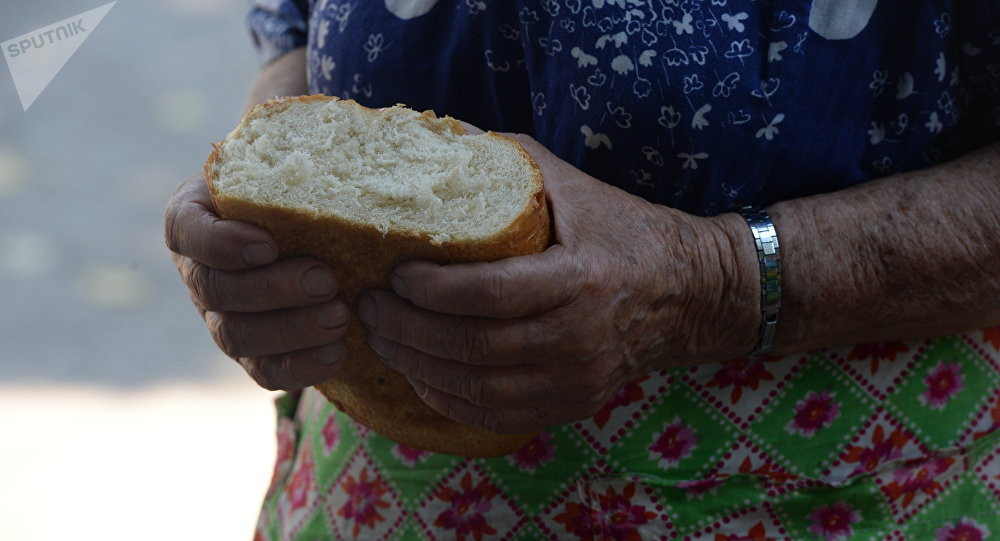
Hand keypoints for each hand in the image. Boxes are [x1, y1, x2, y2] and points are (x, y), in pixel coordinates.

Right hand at [164, 173, 351, 389]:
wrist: (303, 216)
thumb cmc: (295, 180)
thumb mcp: (289, 158)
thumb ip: (302, 156)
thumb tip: (358, 133)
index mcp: (194, 216)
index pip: (187, 230)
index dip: (222, 243)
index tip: (268, 242)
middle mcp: (199, 269)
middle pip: (215, 290)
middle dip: (272, 289)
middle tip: (327, 280)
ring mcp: (220, 314)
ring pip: (236, 336)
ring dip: (291, 330)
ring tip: (340, 317)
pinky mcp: (251, 350)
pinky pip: (263, 370)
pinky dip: (300, 366)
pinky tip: (339, 353)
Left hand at [359, 135, 758, 433]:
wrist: (688, 293)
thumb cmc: (623, 230)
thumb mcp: (574, 185)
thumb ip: (510, 161)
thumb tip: (442, 139)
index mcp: (582, 280)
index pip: (489, 294)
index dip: (430, 289)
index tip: (393, 274)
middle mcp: (580, 340)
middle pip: (472, 346)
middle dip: (406, 328)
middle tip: (367, 307)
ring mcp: (577, 381)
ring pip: (476, 386)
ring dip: (415, 364)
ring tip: (380, 337)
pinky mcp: (572, 405)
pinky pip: (495, 414)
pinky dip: (447, 397)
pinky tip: (417, 372)